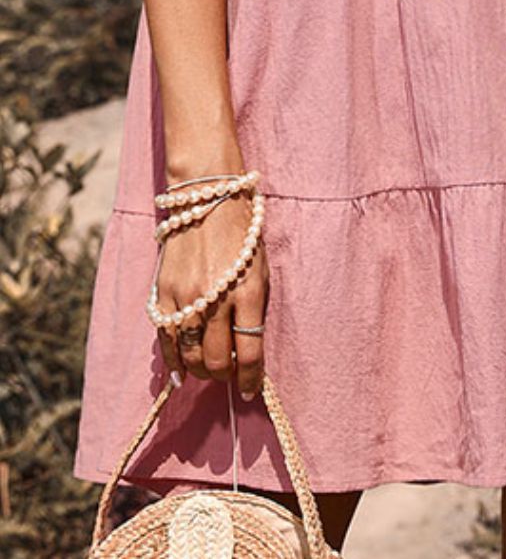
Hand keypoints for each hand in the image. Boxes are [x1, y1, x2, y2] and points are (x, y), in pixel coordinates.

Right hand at [155, 192, 268, 400]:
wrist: (208, 198)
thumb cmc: (243, 234)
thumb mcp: (260, 270)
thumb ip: (254, 310)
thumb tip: (248, 351)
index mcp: (248, 291)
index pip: (250, 351)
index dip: (252, 378)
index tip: (253, 389)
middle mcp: (216, 297)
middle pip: (217, 360)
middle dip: (226, 376)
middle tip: (230, 375)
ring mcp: (186, 297)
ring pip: (190, 355)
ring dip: (201, 370)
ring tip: (209, 369)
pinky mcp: (163, 293)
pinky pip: (166, 340)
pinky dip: (174, 360)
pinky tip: (181, 370)